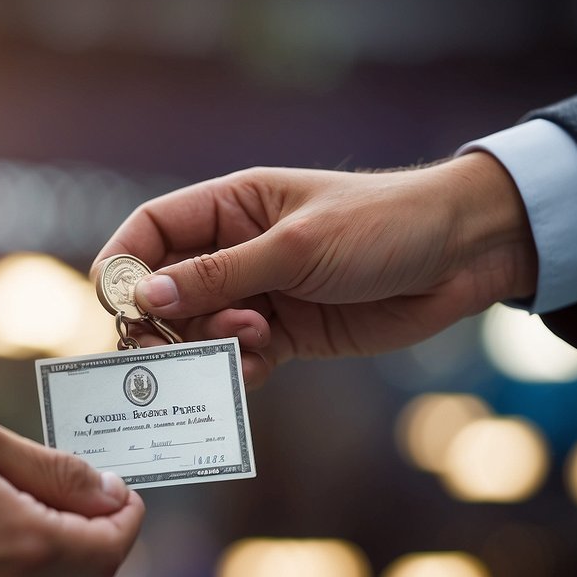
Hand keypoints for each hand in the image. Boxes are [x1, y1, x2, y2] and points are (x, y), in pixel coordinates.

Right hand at [94, 153, 537, 386]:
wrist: (463, 256)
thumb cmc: (381, 226)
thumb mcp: (296, 247)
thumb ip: (221, 275)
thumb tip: (146, 299)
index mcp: (232, 207)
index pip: (153, 231)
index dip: (124, 266)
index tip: (113, 306)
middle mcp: (236, 250)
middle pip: (167, 291)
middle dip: (162, 322)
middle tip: (165, 351)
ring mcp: (260, 294)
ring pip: (202, 331)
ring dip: (211, 347)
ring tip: (252, 342)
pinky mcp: (287, 334)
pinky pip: (242, 358)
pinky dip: (241, 369)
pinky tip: (262, 366)